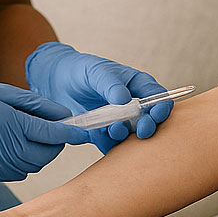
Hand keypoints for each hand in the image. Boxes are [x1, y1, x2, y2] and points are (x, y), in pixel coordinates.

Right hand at [0, 82, 85, 181]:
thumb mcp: (2, 92)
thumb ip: (36, 105)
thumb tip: (65, 117)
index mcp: (3, 120)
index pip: (47, 131)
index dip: (69, 133)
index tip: (83, 133)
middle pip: (44, 153)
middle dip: (55, 143)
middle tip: (54, 130)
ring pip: (33, 165)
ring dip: (40, 153)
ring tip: (30, 135)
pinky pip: (18, 172)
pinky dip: (24, 162)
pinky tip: (14, 146)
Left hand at [25, 41, 173, 151]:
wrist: (56, 83)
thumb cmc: (81, 70)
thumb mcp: (96, 71)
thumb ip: (111, 84)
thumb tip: (125, 99)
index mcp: (137, 86)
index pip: (158, 97)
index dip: (161, 106)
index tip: (155, 113)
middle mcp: (132, 106)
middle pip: (149, 120)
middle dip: (148, 126)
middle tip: (142, 130)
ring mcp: (119, 122)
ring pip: (131, 136)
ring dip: (126, 137)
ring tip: (114, 129)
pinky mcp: (104, 135)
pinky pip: (112, 146)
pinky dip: (110, 146)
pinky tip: (100, 137)